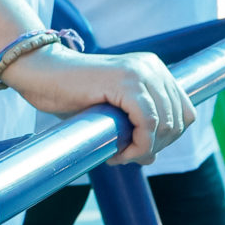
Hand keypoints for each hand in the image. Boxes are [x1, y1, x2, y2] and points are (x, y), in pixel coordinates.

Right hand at [8, 47, 192, 166]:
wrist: (39, 72)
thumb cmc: (68, 94)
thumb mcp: (111, 114)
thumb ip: (135, 130)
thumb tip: (152, 158)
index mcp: (154, 69)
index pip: (185, 112)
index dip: (167, 139)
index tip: (138, 150)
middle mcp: (153, 67)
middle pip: (179, 121)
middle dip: (155, 147)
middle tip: (123, 156)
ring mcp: (141, 72)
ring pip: (167, 125)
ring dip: (144, 149)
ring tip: (116, 155)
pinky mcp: (127, 82)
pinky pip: (149, 124)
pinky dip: (138, 146)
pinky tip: (116, 153)